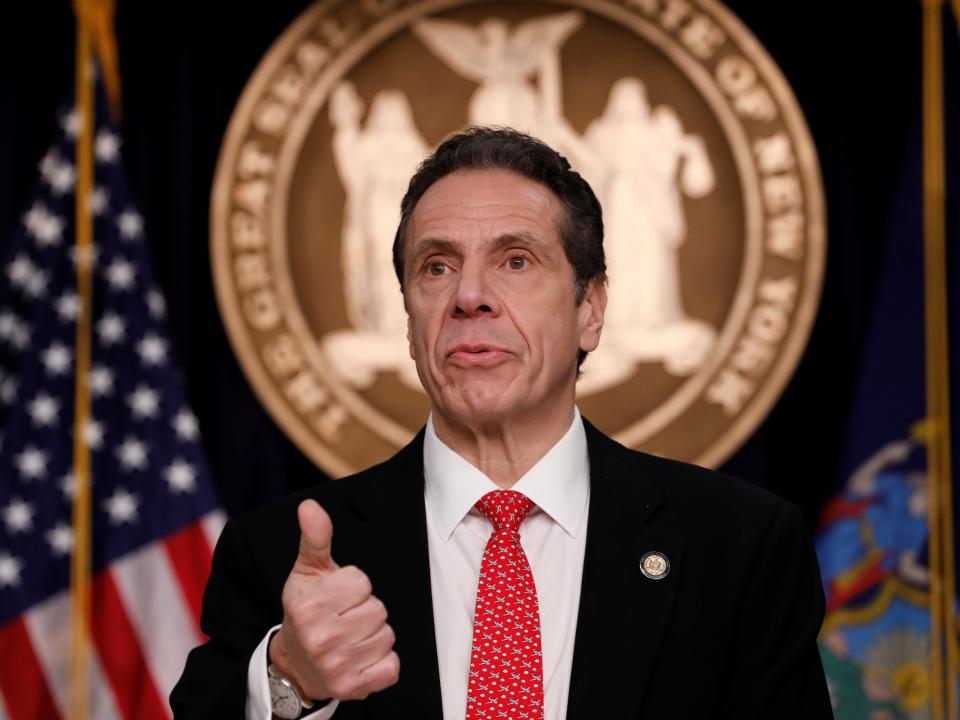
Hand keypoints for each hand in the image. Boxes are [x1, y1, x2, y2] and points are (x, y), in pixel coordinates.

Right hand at [269, 500, 399, 700]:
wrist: (296, 664)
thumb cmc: (307, 609)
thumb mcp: (309, 571)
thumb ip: (315, 537)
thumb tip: (309, 506)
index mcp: (310, 606)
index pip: (362, 582)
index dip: (355, 587)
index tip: (338, 597)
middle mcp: (321, 638)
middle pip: (378, 610)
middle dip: (366, 611)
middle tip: (344, 618)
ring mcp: (337, 666)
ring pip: (387, 636)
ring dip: (374, 636)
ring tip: (351, 638)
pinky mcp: (354, 688)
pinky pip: (392, 666)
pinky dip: (383, 663)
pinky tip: (362, 658)